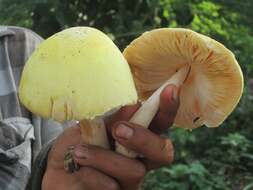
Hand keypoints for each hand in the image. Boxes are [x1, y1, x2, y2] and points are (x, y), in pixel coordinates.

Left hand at [42, 84, 178, 189]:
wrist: (57, 170)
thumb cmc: (78, 143)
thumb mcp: (90, 124)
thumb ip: (111, 117)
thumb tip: (133, 106)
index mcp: (137, 136)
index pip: (161, 122)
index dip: (168, 107)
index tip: (170, 89)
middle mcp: (140, 158)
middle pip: (163, 152)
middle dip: (143, 139)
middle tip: (119, 129)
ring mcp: (130, 180)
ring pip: (134, 171)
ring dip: (104, 158)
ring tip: (79, 152)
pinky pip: (110, 187)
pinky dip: (91, 175)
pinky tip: (77, 170)